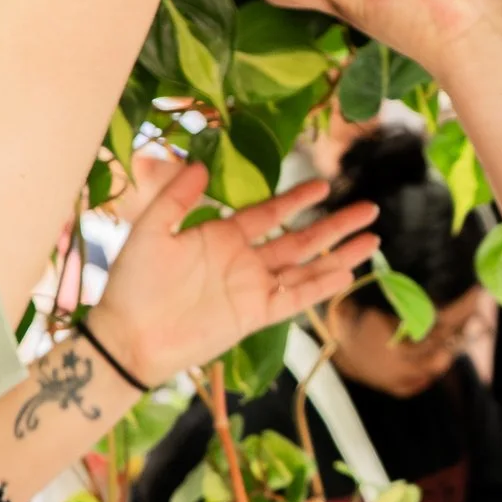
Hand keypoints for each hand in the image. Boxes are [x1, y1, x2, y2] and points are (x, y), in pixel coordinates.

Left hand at [88, 161, 378, 385]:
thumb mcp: (150, 231)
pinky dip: (321, 286)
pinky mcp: (255, 315)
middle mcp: (245, 261)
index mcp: (223, 237)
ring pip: (307, 267)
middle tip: (370, 208)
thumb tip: (198, 165)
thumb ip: (175, 199)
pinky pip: (295, 298)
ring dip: (340, 254)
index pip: (270, 213)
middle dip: (336, 224)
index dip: (298, 200)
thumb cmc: (133, 284)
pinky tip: (347, 273)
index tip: (325, 186)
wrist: (128, 336)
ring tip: (373, 239)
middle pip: (302, 239)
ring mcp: (253, 289)